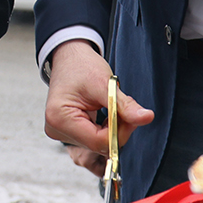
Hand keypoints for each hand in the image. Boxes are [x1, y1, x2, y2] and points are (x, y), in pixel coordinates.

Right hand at [44, 40, 151, 176]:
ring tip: (110, 106)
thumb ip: (125, 105)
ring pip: (98, 144)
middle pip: (99, 145)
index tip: (130, 117)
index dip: (120, 132)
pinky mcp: (67, 132)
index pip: (99, 142)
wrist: (69, 57)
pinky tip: (104, 113)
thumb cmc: (81, 66)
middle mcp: (56, 130)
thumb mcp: (105, 83)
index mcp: (60, 119)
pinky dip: (105, 129)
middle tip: (123, 108)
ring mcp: (60, 132)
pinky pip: (93, 139)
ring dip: (111, 129)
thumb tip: (146, 118)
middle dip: (117, 129)